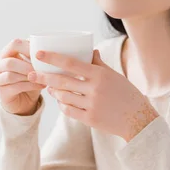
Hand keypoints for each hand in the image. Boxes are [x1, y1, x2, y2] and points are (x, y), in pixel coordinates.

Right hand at [0, 39, 46, 114]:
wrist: (24, 100)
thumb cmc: (30, 78)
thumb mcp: (33, 64)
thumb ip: (35, 55)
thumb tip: (48, 45)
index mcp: (5, 53)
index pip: (14, 44)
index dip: (29, 47)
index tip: (42, 53)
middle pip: (9, 62)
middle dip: (27, 66)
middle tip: (41, 69)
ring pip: (10, 76)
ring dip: (29, 77)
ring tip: (43, 78)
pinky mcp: (2, 93)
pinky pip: (15, 87)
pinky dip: (30, 86)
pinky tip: (42, 85)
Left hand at [27, 49, 158, 140]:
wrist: (138, 119)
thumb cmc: (127, 94)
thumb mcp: (114, 76)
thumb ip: (99, 64)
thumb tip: (90, 51)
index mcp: (99, 75)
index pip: (71, 63)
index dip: (53, 58)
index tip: (39, 54)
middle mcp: (94, 89)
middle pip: (62, 80)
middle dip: (44, 77)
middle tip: (31, 73)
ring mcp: (91, 105)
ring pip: (63, 96)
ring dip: (53, 91)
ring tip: (49, 87)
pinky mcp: (90, 119)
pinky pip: (69, 110)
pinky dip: (62, 105)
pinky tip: (60, 101)